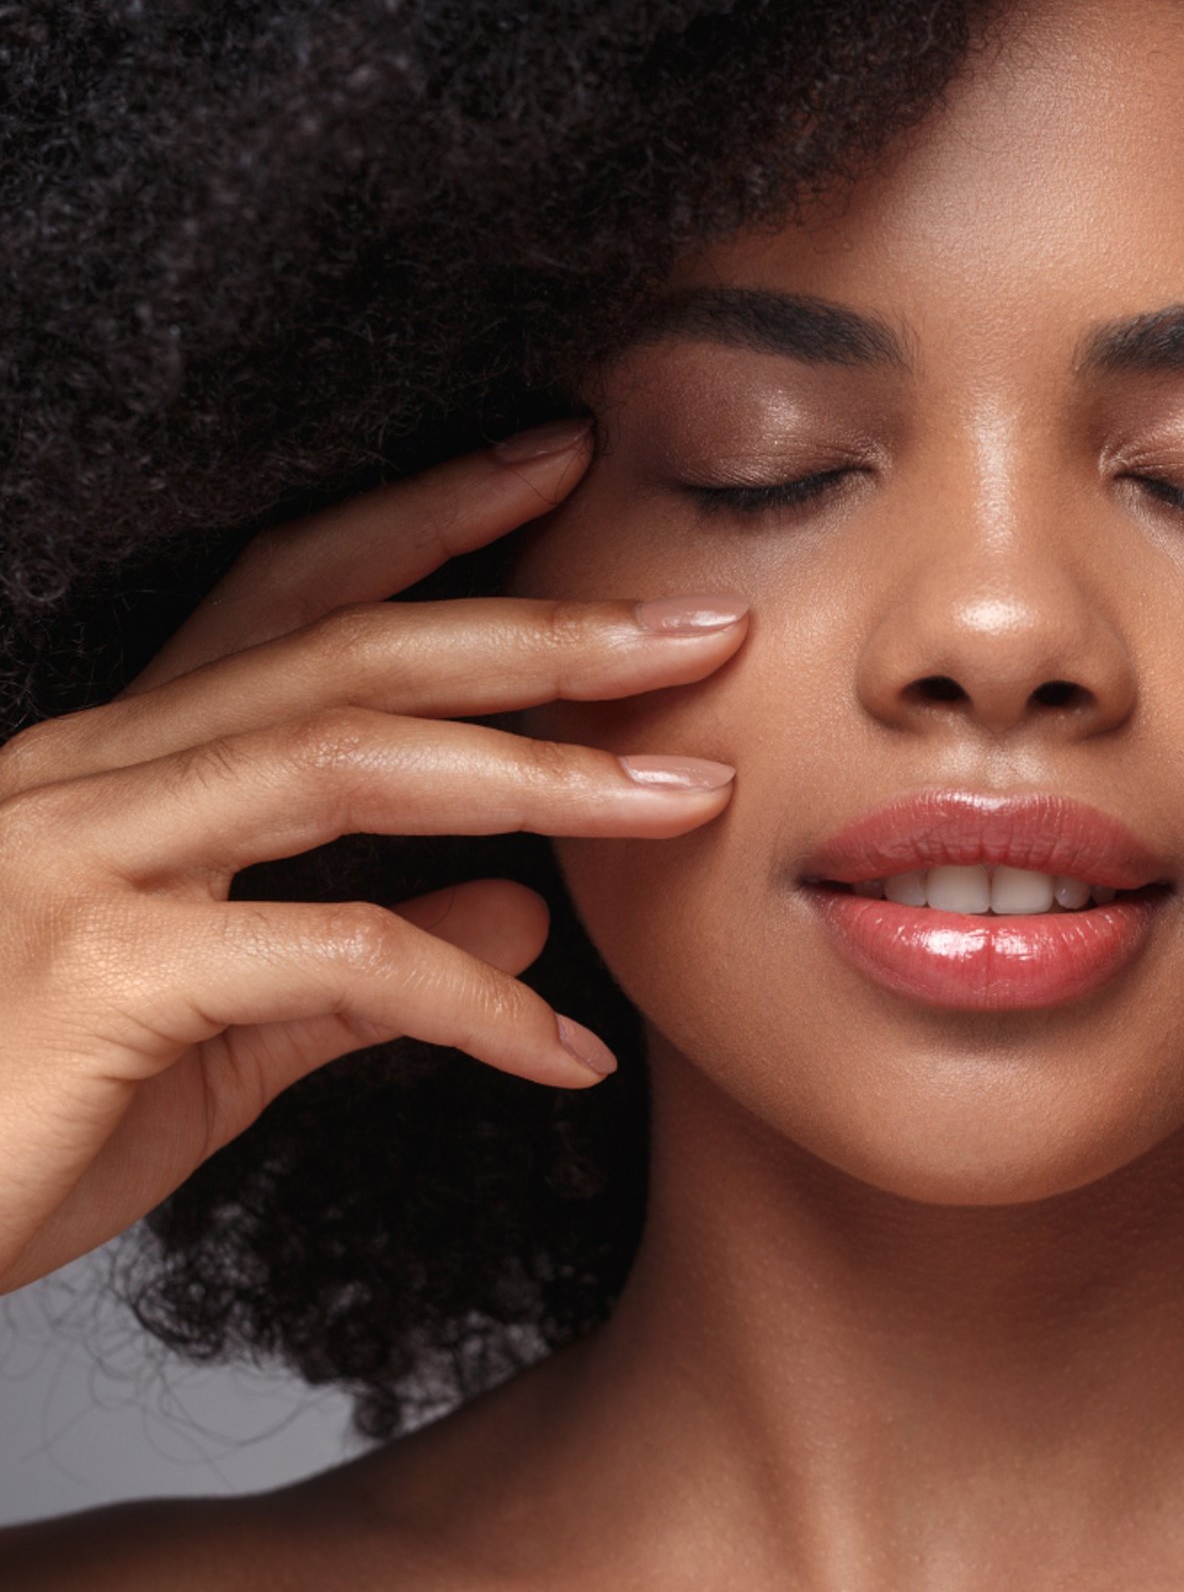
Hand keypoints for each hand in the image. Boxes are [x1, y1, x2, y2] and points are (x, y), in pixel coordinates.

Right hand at [0, 419, 746, 1296]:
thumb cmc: (13, 1122)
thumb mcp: (221, 1031)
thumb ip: (367, 967)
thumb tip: (523, 906)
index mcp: (125, 768)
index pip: (295, 599)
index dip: (431, 521)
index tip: (562, 469)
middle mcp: (98, 775)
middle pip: (353, 651)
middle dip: (543, 630)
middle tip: (705, 624)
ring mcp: (86, 861)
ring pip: (351, 761)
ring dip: (544, 774)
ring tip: (692, 797)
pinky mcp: (100, 976)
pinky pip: (336, 955)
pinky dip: (474, 1000)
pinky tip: (567, 1053)